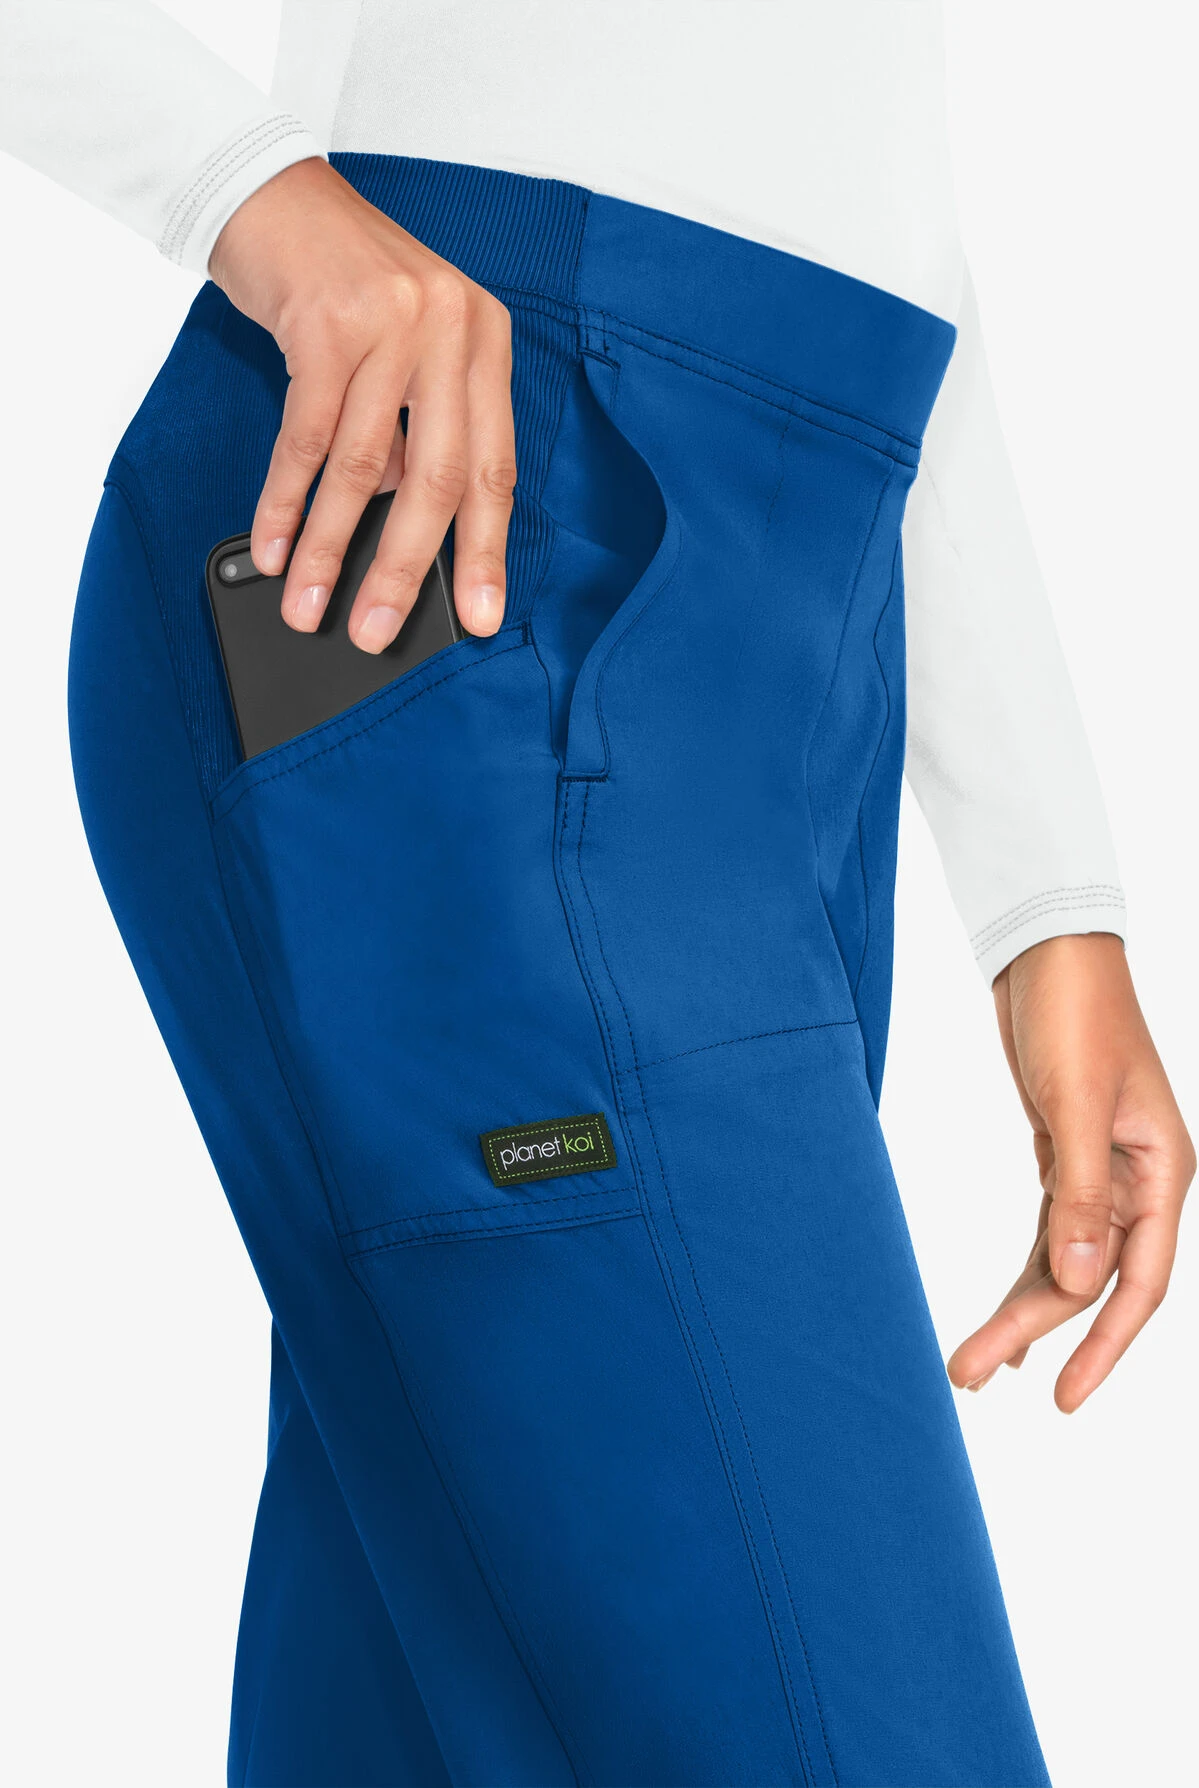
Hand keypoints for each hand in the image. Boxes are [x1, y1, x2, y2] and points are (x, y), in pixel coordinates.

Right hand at [208, 157, 515, 647]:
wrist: (273, 195)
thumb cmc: (343, 285)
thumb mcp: (406, 349)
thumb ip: (416, 429)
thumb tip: (403, 540)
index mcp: (486, 343)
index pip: (495, 468)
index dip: (487, 551)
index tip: (482, 616)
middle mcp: (451, 330)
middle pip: (437, 480)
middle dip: (406, 569)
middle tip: (380, 631)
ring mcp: (391, 324)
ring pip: (364, 468)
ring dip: (330, 549)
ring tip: (311, 605)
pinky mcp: (326, 324)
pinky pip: (306, 440)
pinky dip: (286, 503)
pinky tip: (277, 547)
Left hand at [946, 933, 1191, 1411]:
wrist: (1047, 948)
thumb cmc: (1073, 1011)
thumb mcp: (1076, 1101)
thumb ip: (1078, 1193)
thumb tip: (1078, 1283)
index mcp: (1159, 1172)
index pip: (1139, 1282)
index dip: (1105, 1346)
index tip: (1066, 1399)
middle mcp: (1137, 1181)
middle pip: (1090, 1279)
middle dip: (1035, 1330)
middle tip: (970, 1375)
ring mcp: (1100, 1170)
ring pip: (1065, 1261)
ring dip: (1022, 1309)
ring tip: (973, 1365)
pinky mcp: (1061, 1154)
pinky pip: (1049, 1232)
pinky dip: (1027, 1271)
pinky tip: (1008, 1315)